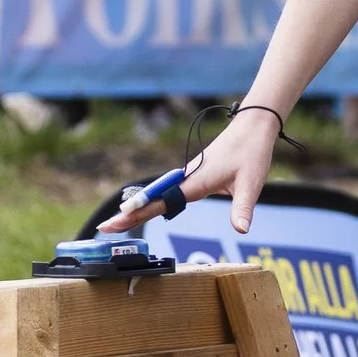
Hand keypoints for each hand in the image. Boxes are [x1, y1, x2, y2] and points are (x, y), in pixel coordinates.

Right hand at [98, 105, 282, 235]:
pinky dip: (153, 201)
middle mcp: (186, 178)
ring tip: (118, 222)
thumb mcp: (251, 183)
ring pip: (158, 194)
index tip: (115, 222)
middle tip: (104, 228)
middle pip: (152, 199)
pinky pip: (167, 190)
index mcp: (195, 181)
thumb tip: (242, 230)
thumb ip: (243, 207)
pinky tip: (146, 208)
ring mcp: (188, 176)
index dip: (137, 214)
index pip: (160, 202)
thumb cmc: (251, 152)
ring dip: (138, 207)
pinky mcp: (194, 175)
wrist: (253, 127)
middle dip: (128, 214)